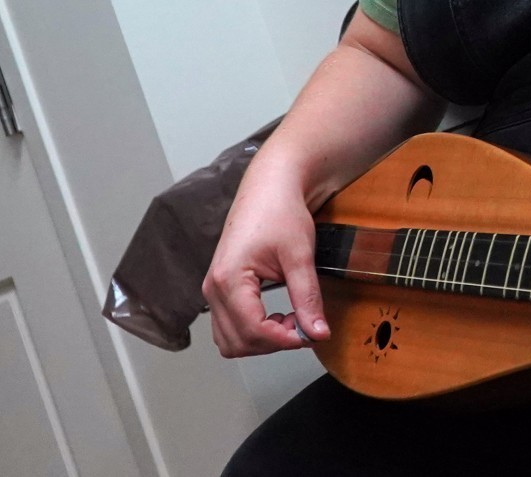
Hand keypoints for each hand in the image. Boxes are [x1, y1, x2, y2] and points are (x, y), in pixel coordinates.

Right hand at [203, 163, 331, 356]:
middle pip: (238, 342)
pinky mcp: (219, 289)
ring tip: (290, 319)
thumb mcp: (300, 256)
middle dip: (273, 342)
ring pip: (229, 341)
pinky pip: (228, 327)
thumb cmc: (281, 212)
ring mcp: (212, 290)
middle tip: (304, 324)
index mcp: (228, 279)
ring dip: (261, 341)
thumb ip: (307, 297)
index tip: (311, 334)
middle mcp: (212, 288)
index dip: (285, 340)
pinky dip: (251, 332)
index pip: (252, 330)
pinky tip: (276, 316)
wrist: (269, 188)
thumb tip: (318, 333)